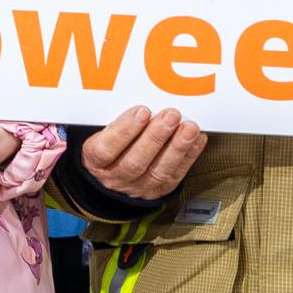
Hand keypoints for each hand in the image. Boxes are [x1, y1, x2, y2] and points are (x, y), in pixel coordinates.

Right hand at [81, 106, 203, 202]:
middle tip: (171, 115)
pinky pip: (176, 175)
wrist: (115, 178)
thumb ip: (118, 121)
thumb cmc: (110, 146)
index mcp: (95, 161)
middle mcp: (115, 178)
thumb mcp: (101, 133)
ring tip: (190, 127)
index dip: (124, 130)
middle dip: (156, 136)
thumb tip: (145, 101)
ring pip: (158, 171)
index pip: (106, 149)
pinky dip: (189, 156)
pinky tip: (197, 138)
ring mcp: (139, 187)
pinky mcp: (160, 190)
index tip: (142, 111)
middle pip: (135, 161)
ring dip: (177, 147)